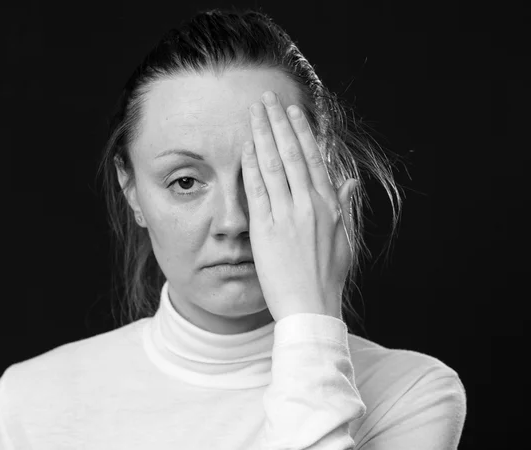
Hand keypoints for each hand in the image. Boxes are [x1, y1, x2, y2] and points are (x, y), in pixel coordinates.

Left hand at [242, 91, 357, 321]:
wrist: (310, 306)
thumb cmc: (327, 276)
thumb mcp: (344, 239)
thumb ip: (344, 207)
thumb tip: (348, 182)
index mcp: (329, 206)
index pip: (313, 159)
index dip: (301, 132)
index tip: (293, 112)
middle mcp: (309, 204)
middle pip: (291, 153)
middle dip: (279, 122)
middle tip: (268, 99)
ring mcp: (287, 215)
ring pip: (274, 165)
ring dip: (263, 134)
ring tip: (255, 112)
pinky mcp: (266, 229)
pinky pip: (258, 190)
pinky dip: (252, 165)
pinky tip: (247, 146)